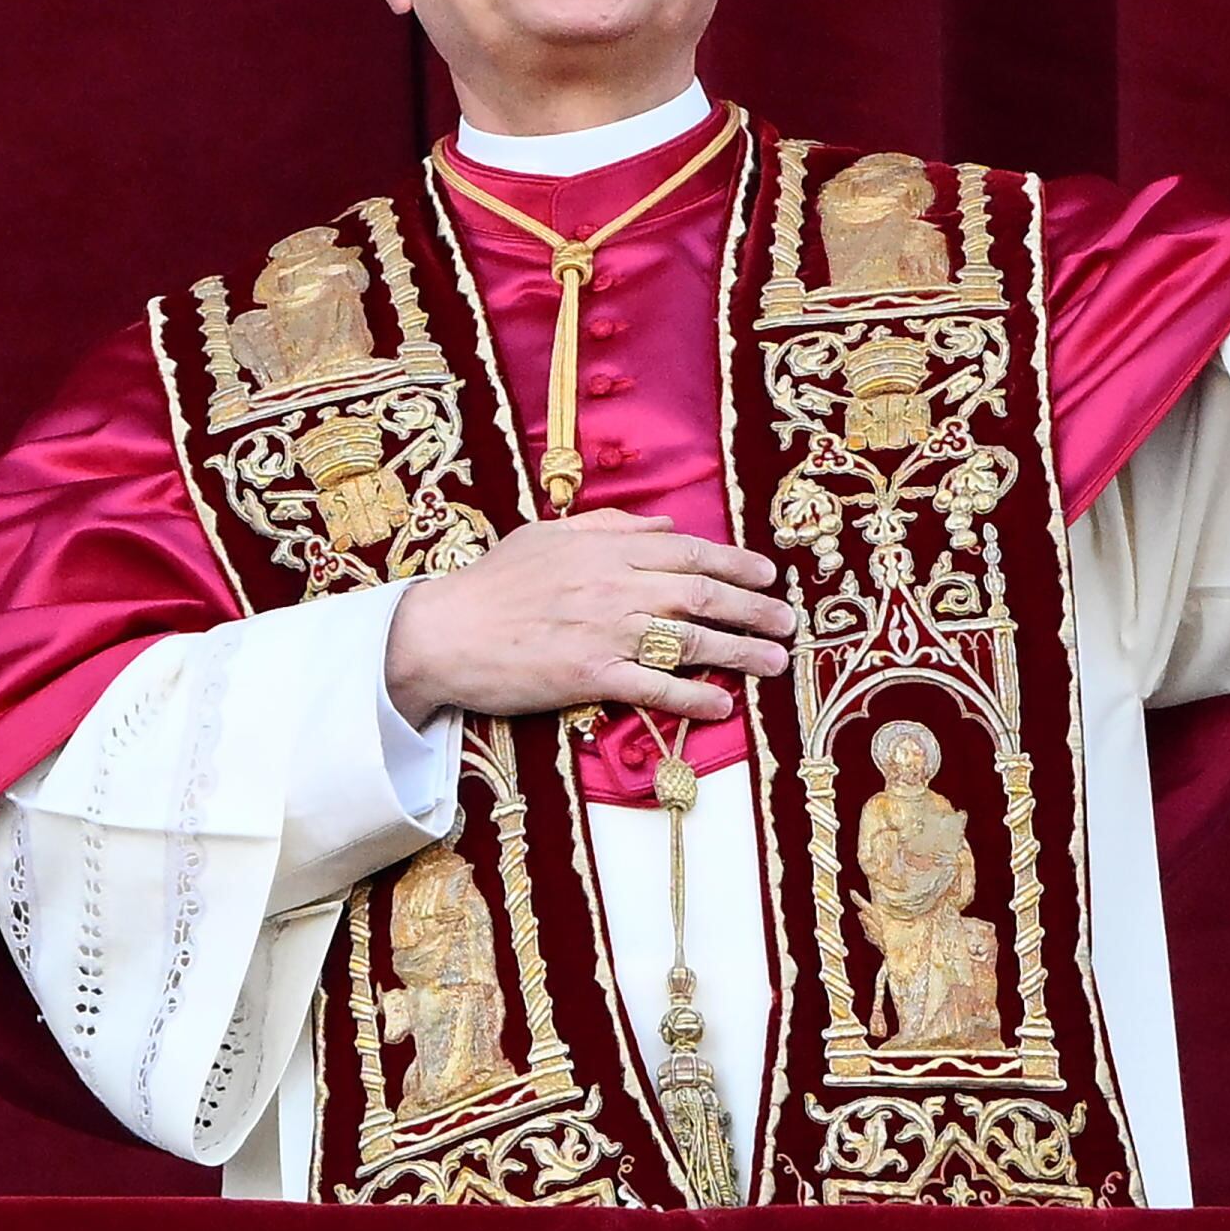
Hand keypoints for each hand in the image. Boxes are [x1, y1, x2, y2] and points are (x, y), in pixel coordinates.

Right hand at [383, 509, 793, 725]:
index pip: (689, 552)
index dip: (736, 564)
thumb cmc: (492, 583)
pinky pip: (654, 687)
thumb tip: (666, 525)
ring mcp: (605, 632)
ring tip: (775, 661)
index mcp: (607, 550)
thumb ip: (611, 528)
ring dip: (740, 651)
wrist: (441, 632)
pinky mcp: (589, 675)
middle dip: (754, 607)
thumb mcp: (548, 535)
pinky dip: (693, 696)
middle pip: (702, 594)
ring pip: (689, 639)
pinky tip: (722, 705)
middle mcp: (615, 587)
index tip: (768, 575)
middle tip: (787, 620)